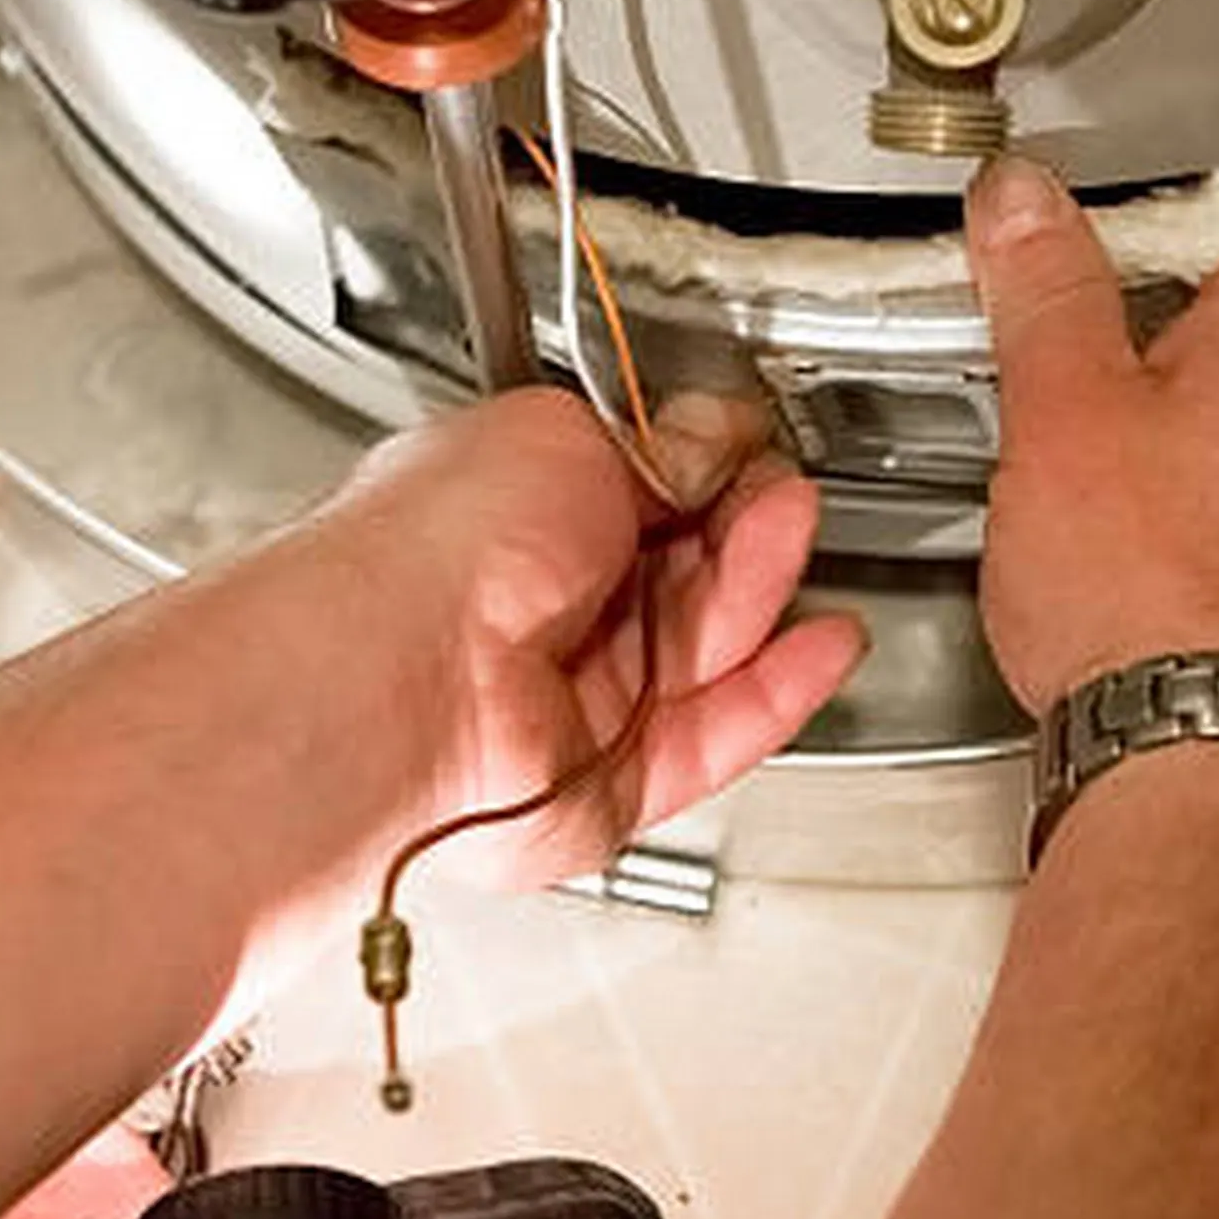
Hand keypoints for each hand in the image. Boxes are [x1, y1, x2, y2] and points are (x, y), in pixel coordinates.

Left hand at [320, 387, 865, 886]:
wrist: (398, 678)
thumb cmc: (437, 549)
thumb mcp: (566, 439)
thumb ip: (656, 447)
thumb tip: (710, 437)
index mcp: (516, 515)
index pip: (640, 495)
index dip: (704, 471)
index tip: (748, 449)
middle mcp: (543, 611)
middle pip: (685, 571)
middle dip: (743, 527)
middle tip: (777, 495)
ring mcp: (577, 699)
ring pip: (707, 648)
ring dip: (763, 591)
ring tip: (791, 541)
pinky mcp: (611, 781)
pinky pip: (715, 737)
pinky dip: (777, 692)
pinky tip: (821, 645)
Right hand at [965, 160, 1218, 713]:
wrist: (1189, 744)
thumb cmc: (1146, 585)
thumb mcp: (1063, 405)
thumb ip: (1046, 290)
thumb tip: (1026, 201)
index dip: (1218, 184)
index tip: (1130, 203)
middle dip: (1182, 279)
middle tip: (1091, 291)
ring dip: (1181, 371)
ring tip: (1090, 390)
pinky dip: (1186, 453)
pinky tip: (1114, 492)